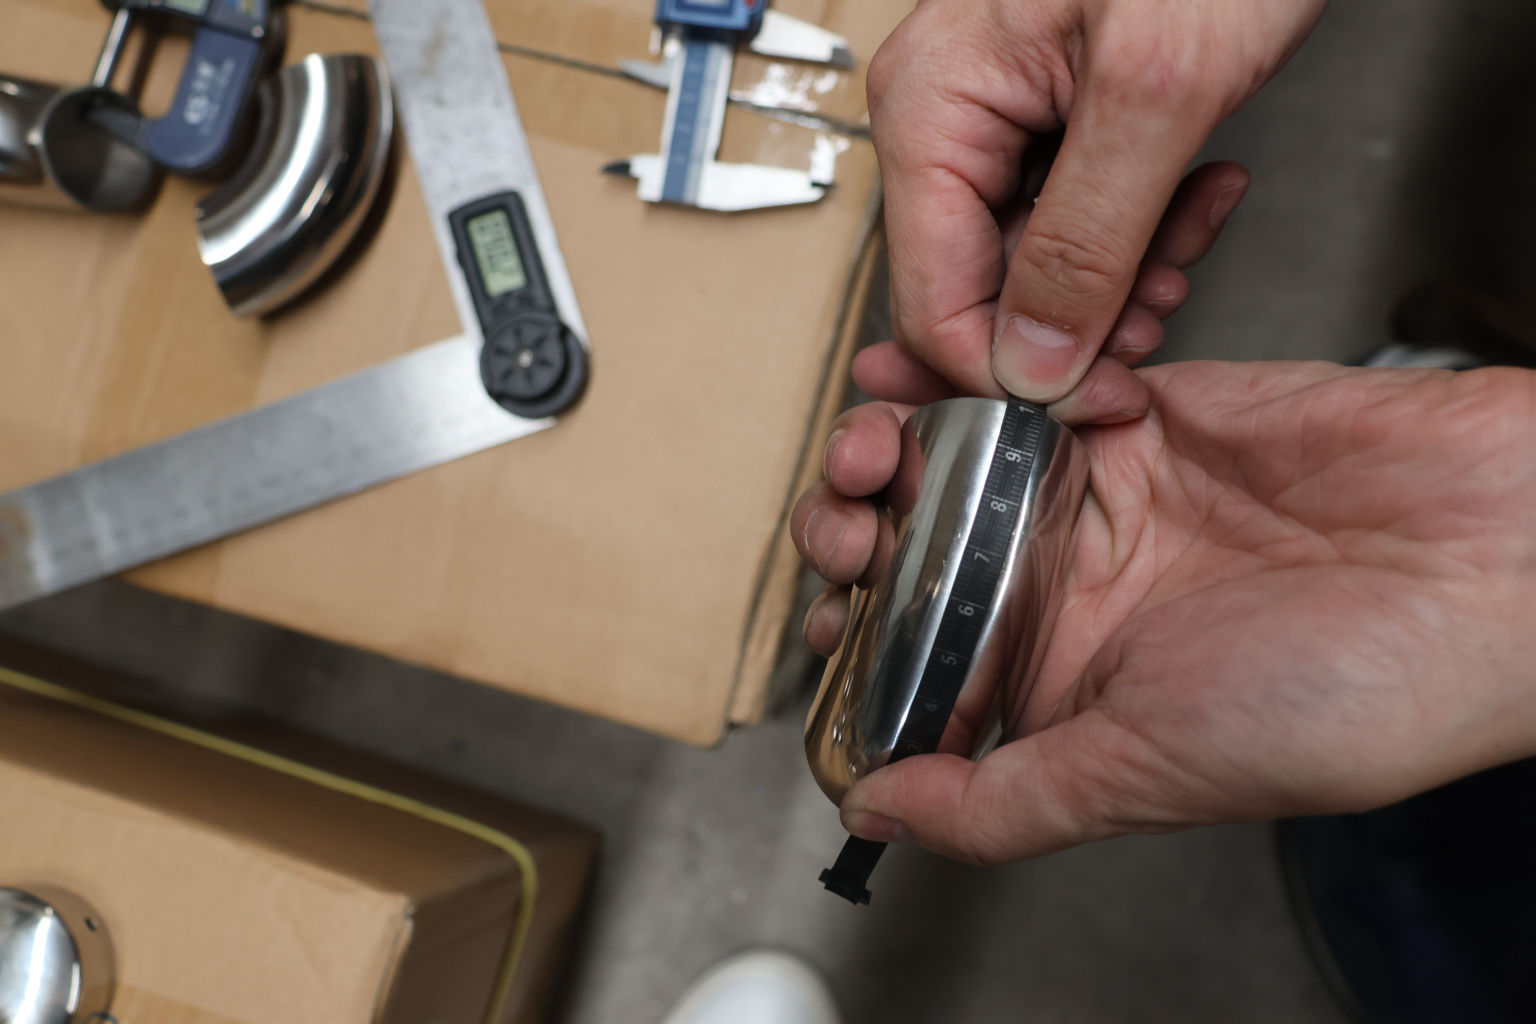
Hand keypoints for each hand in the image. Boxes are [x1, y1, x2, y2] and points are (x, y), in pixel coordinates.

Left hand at [794, 363, 1535, 863]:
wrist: (1497, 564)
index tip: (827, 610)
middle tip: (850, 510)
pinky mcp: (1147, 411)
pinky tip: (925, 375)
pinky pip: (1033, 382)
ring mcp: (1108, 495)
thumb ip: (1003, 799)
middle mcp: (1078, 590)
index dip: (856, 633)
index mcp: (1069, 686)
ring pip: (956, 460)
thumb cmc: (1357, 694)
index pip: (922, 662)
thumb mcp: (1149, 772)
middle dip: (858, 527)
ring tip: (871, 437)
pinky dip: (974, 376)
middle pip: (922, 550)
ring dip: (894, 444)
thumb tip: (878, 814)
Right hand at [869, 0, 1326, 417]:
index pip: (929, 298)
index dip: (1010, 369)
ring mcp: (995, 123)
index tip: (1094, 395)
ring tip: (1190, 240)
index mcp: (930, 106)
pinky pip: (1074, 222)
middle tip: (1161, 316)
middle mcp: (945, 118)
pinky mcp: (1052, 125)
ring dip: (1123, 279)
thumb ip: (1086, 243)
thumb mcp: (1157, 93)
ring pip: (1034, 266)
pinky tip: (1197, 198)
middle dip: (1080, 320)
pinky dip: (1142, 233)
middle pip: (981, 288)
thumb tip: (1029, 365)